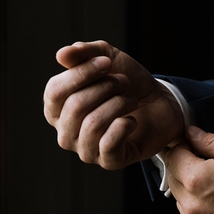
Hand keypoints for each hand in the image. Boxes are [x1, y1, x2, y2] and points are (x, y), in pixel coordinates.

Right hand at [43, 40, 184, 168]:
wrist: (159, 102)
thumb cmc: (127, 81)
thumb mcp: (107, 57)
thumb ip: (83, 52)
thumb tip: (62, 54)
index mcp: (57, 109)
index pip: (55, 91)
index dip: (82, 73)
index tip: (107, 62)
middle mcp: (65, 133)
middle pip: (75, 106)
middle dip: (106, 87)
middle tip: (123, 82)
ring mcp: (86, 150)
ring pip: (92, 124)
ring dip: (118, 103)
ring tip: (130, 100)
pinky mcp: (109, 161)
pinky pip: (109, 144)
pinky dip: (125, 124)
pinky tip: (132, 120)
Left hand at [163, 126, 213, 213]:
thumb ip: (211, 140)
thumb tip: (191, 134)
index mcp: (198, 179)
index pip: (172, 157)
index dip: (183, 147)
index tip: (193, 145)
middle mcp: (192, 206)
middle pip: (173, 180)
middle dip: (185, 168)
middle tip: (209, 162)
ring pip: (182, 202)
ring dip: (192, 191)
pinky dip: (202, 210)